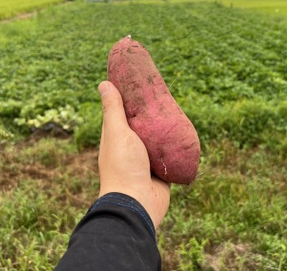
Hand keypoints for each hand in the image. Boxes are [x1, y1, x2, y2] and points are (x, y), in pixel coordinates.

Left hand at [97, 81, 169, 228]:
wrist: (137, 203)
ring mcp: (145, 160)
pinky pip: (170, 154)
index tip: (141, 82)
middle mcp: (130, 147)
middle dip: (151, 112)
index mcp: (116, 137)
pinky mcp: (161, 171)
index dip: (129, 97)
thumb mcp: (117, 132)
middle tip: (164, 94)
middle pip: (142, 125)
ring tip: (176, 111)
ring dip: (164, 129)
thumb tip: (103, 82)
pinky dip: (175, 146)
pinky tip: (184, 134)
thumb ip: (113, 110)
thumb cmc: (123, 166)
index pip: (122, 112)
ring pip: (157, 139)